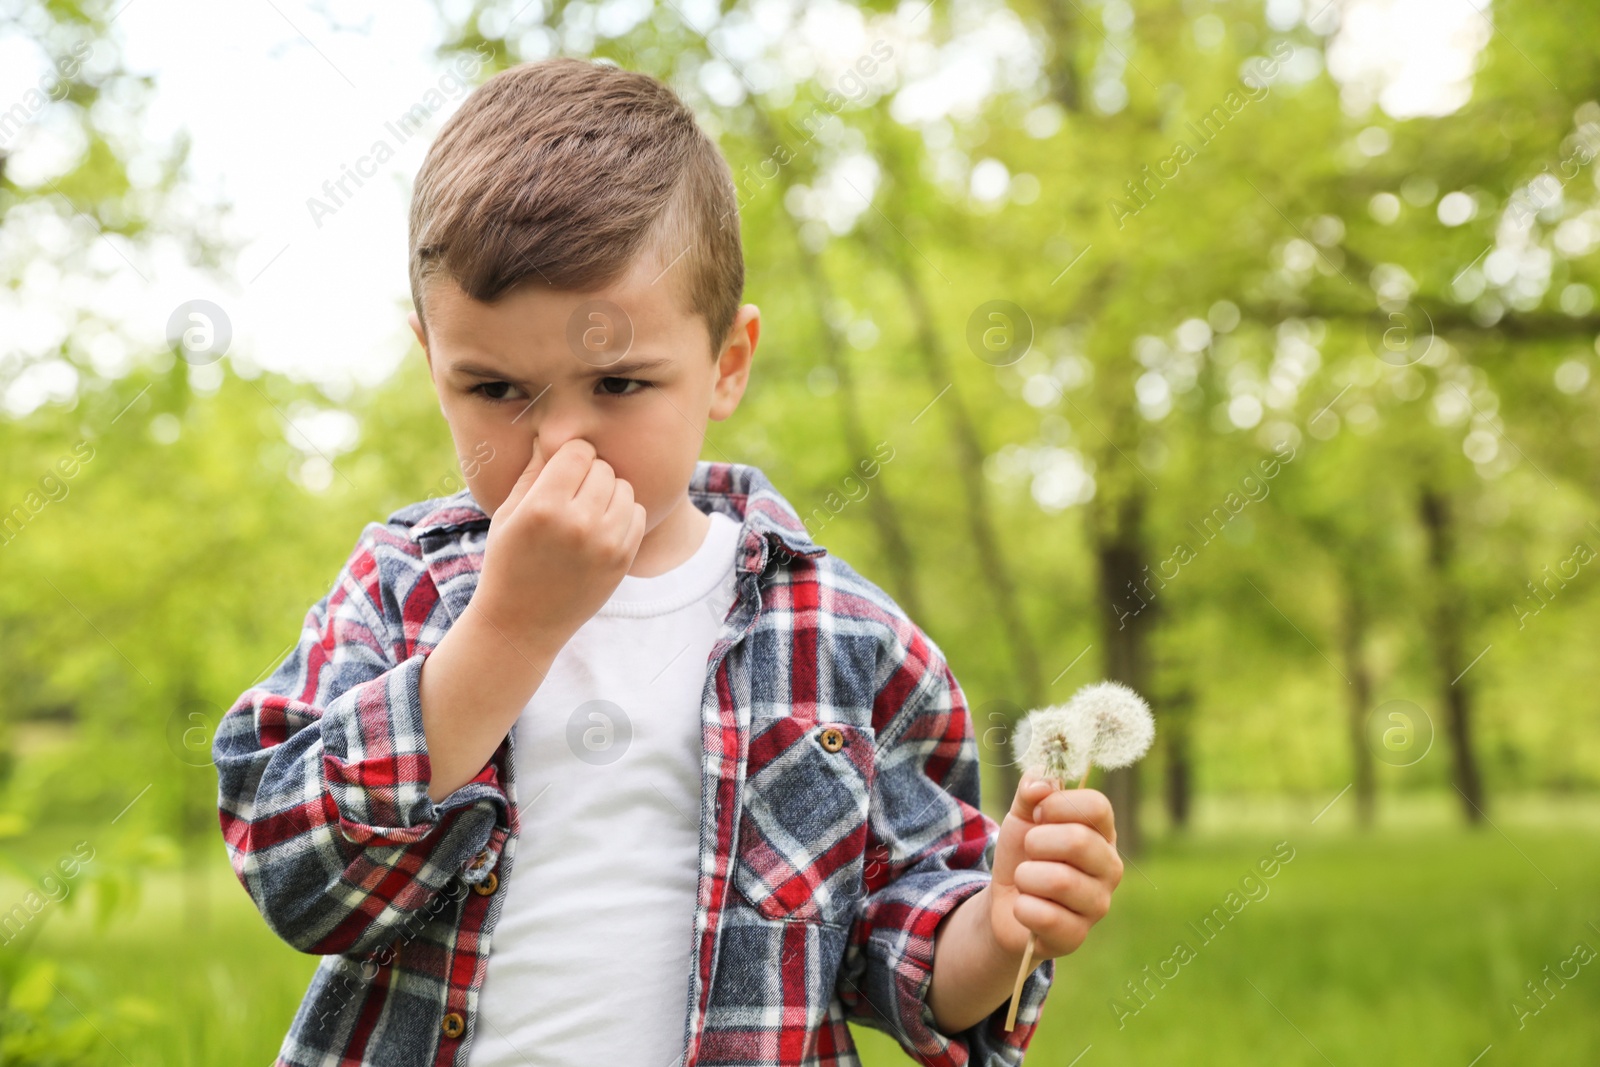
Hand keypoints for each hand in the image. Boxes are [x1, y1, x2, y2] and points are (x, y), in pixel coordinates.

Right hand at [471, 437, 646, 647]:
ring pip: (624, 488)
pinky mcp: (622, 560)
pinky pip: (637, 514)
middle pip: (604, 468)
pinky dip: (623, 515)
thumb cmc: (508, 562)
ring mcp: (605, 543)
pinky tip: (601, 528)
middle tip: (572, 495)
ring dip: (608, 493)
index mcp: (543, 507)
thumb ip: (533, 472)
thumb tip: (549, 435)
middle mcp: (578, 523)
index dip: (571, 456)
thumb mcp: (508, 514)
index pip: (578, 452)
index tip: (563, 470)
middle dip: (589, 475)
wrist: (522, 623)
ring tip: (587, 510)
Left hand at [987, 772, 1123, 960]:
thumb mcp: (1022, 815)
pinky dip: (1022, 907)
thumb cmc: (1024, 854)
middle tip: (1030, 851)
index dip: (1059, 804)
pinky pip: (1046, 916)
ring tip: (1026, 880)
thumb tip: (1041, 783)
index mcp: (1102, 833)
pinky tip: (1026, 907)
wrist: (1005, 901)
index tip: (1038, 814)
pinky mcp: (1077, 936)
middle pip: (1078, 841)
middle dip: (1037, 842)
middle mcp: (1109, 868)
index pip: (1098, 806)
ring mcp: (1098, 904)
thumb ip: (1031, 791)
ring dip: (1026, 876)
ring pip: (1059, 881)